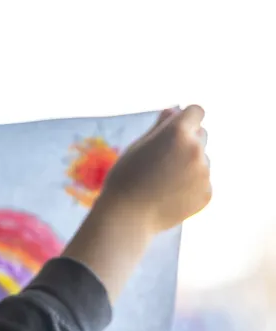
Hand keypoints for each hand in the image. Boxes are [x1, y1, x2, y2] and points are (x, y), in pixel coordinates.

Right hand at [101, 105, 210, 234]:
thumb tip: (174, 111)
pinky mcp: (207, 193)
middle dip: (187, 142)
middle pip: (202, 135)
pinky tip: (169, 197)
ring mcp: (204, 172)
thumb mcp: (136, 148)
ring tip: (162, 184)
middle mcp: (195, 149)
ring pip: (202, 161)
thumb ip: (158, 127)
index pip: (196, 112)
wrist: (126, 219)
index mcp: (177, 133)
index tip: (175, 130)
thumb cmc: (124, 180)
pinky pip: (202, 183)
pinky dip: (190, 188)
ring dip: (188, 167)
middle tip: (163, 162)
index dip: (185, 119)